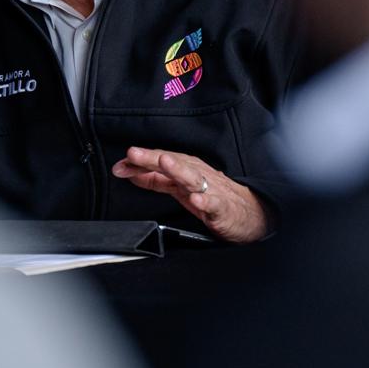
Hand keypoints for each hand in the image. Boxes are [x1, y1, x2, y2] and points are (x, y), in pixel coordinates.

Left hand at [111, 147, 270, 242]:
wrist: (249, 214)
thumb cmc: (212, 197)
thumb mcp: (179, 187)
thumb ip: (154, 179)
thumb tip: (128, 171)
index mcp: (186, 169)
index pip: (160, 161)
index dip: (139, 162)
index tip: (119, 164)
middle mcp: (197, 175)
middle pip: (173, 163)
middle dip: (153, 158)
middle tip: (134, 154)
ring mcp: (211, 190)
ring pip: (193, 178)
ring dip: (178, 169)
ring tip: (164, 163)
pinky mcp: (223, 208)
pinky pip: (215, 203)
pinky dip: (206, 200)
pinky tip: (196, 200)